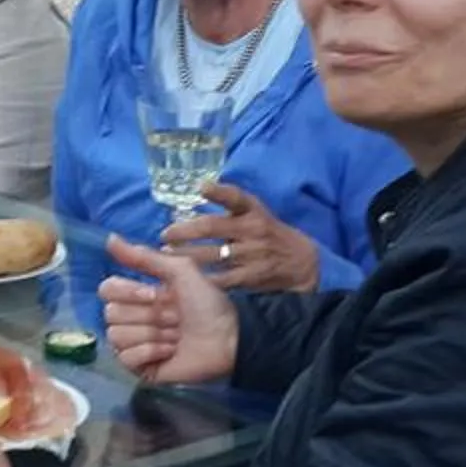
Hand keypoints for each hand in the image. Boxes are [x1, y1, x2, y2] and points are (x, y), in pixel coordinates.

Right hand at [98, 235, 237, 386]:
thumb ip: (143, 256)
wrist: (228, 338)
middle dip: (148, 315)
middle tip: (174, 319)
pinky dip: (150, 353)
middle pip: (111, 313)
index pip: (107, 289)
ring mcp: (134, 344)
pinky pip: (125, 358)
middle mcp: (132, 318)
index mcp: (138, 295)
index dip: (128, 292)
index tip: (155, 294)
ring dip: (152, 334)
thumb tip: (109, 238)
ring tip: (176, 336)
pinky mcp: (140, 368)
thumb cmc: (208, 304)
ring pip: (116, 336)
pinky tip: (170, 352)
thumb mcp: (179, 271)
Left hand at [162, 184, 321, 293]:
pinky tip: (186, 279)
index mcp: (252, 210)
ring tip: (167, 255)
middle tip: (165, 234)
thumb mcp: (255, 213)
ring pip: (212, 255)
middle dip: (185, 231)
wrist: (301, 262)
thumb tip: (190, 200)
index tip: (201, 187)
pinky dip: (203, 279)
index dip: (218, 191)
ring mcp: (251, 254)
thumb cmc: (268, 233)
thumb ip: (229, 208)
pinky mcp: (250, 276)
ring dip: (186, 255)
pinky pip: (222, 279)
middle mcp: (252, 230)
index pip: (235, 197)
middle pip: (213, 227)